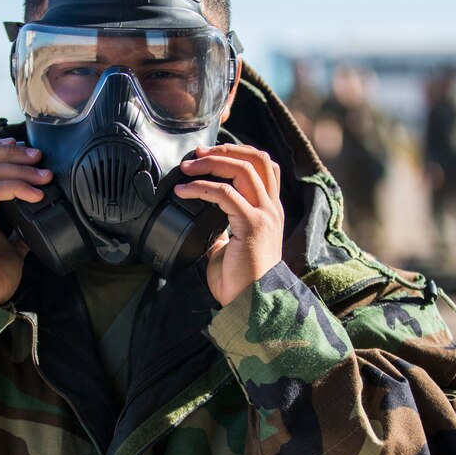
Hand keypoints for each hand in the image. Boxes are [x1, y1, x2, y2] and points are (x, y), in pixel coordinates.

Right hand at [0, 138, 51, 304]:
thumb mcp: (10, 244)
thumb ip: (19, 227)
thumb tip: (40, 216)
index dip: (0, 148)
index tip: (27, 150)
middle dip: (12, 153)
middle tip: (39, 157)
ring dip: (19, 168)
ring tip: (43, 175)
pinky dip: (16, 188)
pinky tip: (35, 195)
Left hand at [174, 144, 284, 305]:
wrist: (252, 304)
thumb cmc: (241, 281)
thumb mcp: (231, 248)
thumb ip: (223, 231)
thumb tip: (203, 223)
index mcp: (269, 210)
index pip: (263, 166)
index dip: (238, 152)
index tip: (210, 155)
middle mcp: (271, 208)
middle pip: (256, 158)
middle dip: (224, 150)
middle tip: (197, 154)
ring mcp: (264, 214)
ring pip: (242, 169)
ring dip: (211, 163)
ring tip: (188, 168)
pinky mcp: (252, 225)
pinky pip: (225, 194)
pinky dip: (201, 187)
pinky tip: (183, 191)